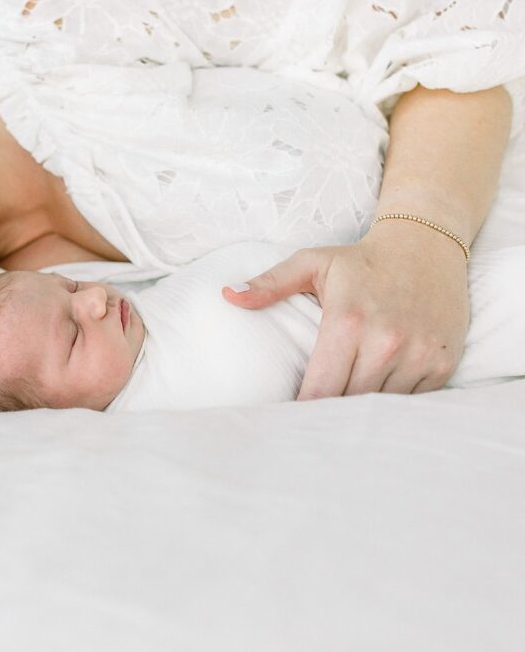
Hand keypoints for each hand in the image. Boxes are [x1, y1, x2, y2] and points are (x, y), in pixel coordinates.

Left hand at [221, 227, 469, 398]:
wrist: (427, 246)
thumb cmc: (361, 261)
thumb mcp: (312, 263)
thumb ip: (269, 284)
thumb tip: (228, 295)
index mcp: (347, 321)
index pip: (320, 389)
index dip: (303, 410)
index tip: (289, 420)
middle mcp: (387, 341)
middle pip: (349, 403)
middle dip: (329, 415)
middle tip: (310, 425)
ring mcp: (419, 354)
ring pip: (382, 406)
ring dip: (362, 412)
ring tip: (342, 418)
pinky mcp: (443, 362)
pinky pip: (413, 401)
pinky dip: (394, 404)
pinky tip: (377, 400)